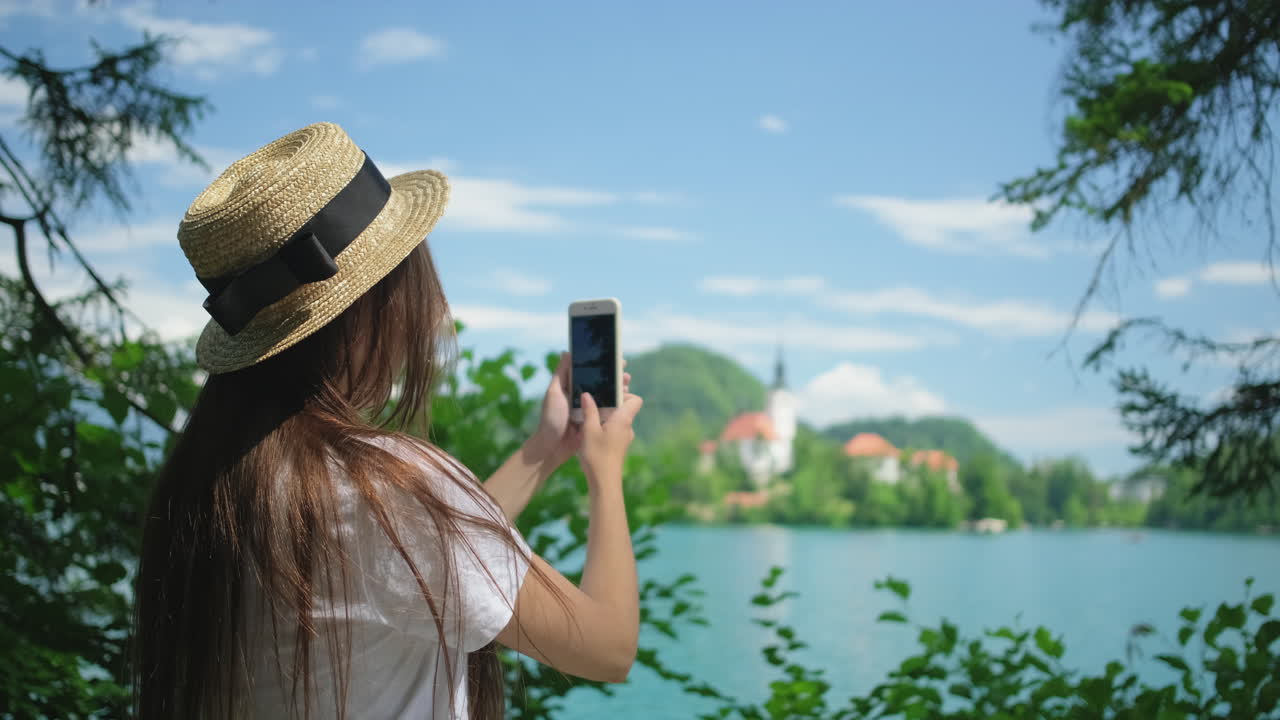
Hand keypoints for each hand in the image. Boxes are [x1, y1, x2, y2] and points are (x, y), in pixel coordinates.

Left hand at [529, 352, 629, 469]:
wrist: (552, 447)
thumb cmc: (550, 419)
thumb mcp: (553, 393)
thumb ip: (561, 374)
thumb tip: (567, 352)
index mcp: (571, 388)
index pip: (590, 372)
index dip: (603, 366)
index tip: (615, 360)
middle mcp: (581, 397)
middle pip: (601, 384)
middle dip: (614, 378)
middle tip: (625, 374)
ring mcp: (589, 410)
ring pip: (607, 397)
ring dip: (618, 391)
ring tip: (627, 386)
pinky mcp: (594, 422)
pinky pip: (608, 412)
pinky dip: (617, 407)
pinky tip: (626, 403)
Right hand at [578, 389, 642, 487]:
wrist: (604, 482)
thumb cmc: (597, 455)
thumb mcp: (589, 430)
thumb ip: (589, 411)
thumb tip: (587, 394)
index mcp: (623, 420)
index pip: (636, 400)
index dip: (625, 393)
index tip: (609, 394)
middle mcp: (627, 427)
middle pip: (625, 408)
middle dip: (610, 403)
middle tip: (594, 402)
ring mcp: (624, 438)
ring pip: (618, 420)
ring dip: (605, 416)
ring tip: (589, 416)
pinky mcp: (618, 446)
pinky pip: (614, 430)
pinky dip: (604, 427)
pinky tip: (590, 431)